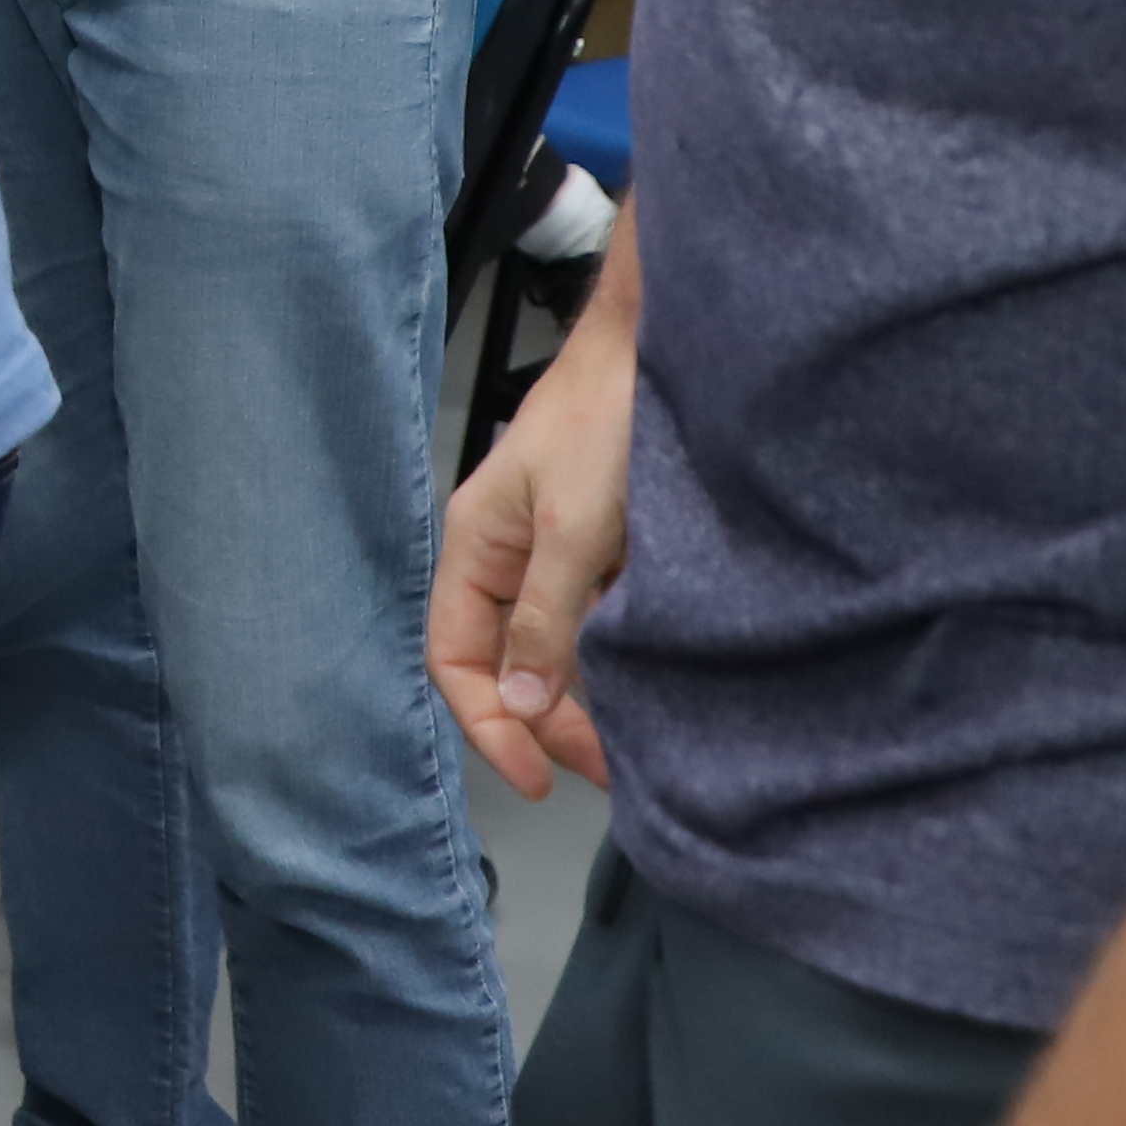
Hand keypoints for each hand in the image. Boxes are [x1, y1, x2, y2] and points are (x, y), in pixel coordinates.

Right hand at [433, 279, 635, 794]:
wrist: (669, 347)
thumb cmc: (606, 414)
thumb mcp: (573, 527)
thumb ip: (544, 619)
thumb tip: (521, 704)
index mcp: (476, 546)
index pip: (456, 659)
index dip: (490, 726)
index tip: (539, 777)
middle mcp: (510, 555)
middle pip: (508, 664)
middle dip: (550, 721)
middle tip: (610, 765)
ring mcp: (559, 552)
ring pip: (556, 648)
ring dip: (588, 695)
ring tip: (637, 735)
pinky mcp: (607, 547)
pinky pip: (598, 622)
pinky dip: (619, 658)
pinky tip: (655, 677)